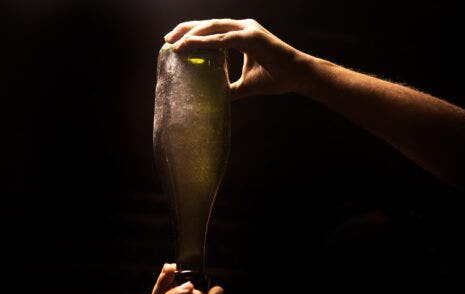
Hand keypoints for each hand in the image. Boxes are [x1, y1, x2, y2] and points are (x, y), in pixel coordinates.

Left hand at [164, 18, 303, 99]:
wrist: (297, 77)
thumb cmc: (275, 78)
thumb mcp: (246, 84)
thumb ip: (230, 88)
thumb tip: (215, 98)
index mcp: (241, 34)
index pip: (211, 30)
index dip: (192, 34)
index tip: (174, 42)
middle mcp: (243, 27)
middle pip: (208, 24)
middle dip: (186, 30)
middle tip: (167, 40)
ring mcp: (247, 29)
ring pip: (213, 28)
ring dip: (191, 34)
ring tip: (174, 43)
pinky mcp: (252, 37)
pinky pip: (223, 39)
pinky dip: (205, 42)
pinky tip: (190, 45)